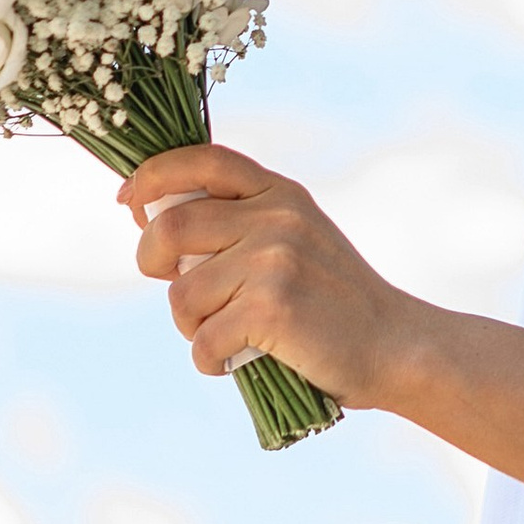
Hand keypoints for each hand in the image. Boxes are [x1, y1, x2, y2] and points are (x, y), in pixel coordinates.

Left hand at [124, 141, 418, 404]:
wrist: (394, 346)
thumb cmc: (331, 302)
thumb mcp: (295, 238)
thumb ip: (239, 223)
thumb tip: (151, 220)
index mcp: (279, 193)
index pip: (201, 160)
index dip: (152, 175)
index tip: (129, 201)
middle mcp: (277, 216)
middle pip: (171, 227)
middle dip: (151, 261)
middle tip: (169, 283)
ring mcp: (275, 259)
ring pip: (182, 294)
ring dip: (190, 326)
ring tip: (224, 336)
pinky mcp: (273, 306)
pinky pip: (204, 340)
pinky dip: (209, 362)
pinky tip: (235, 363)